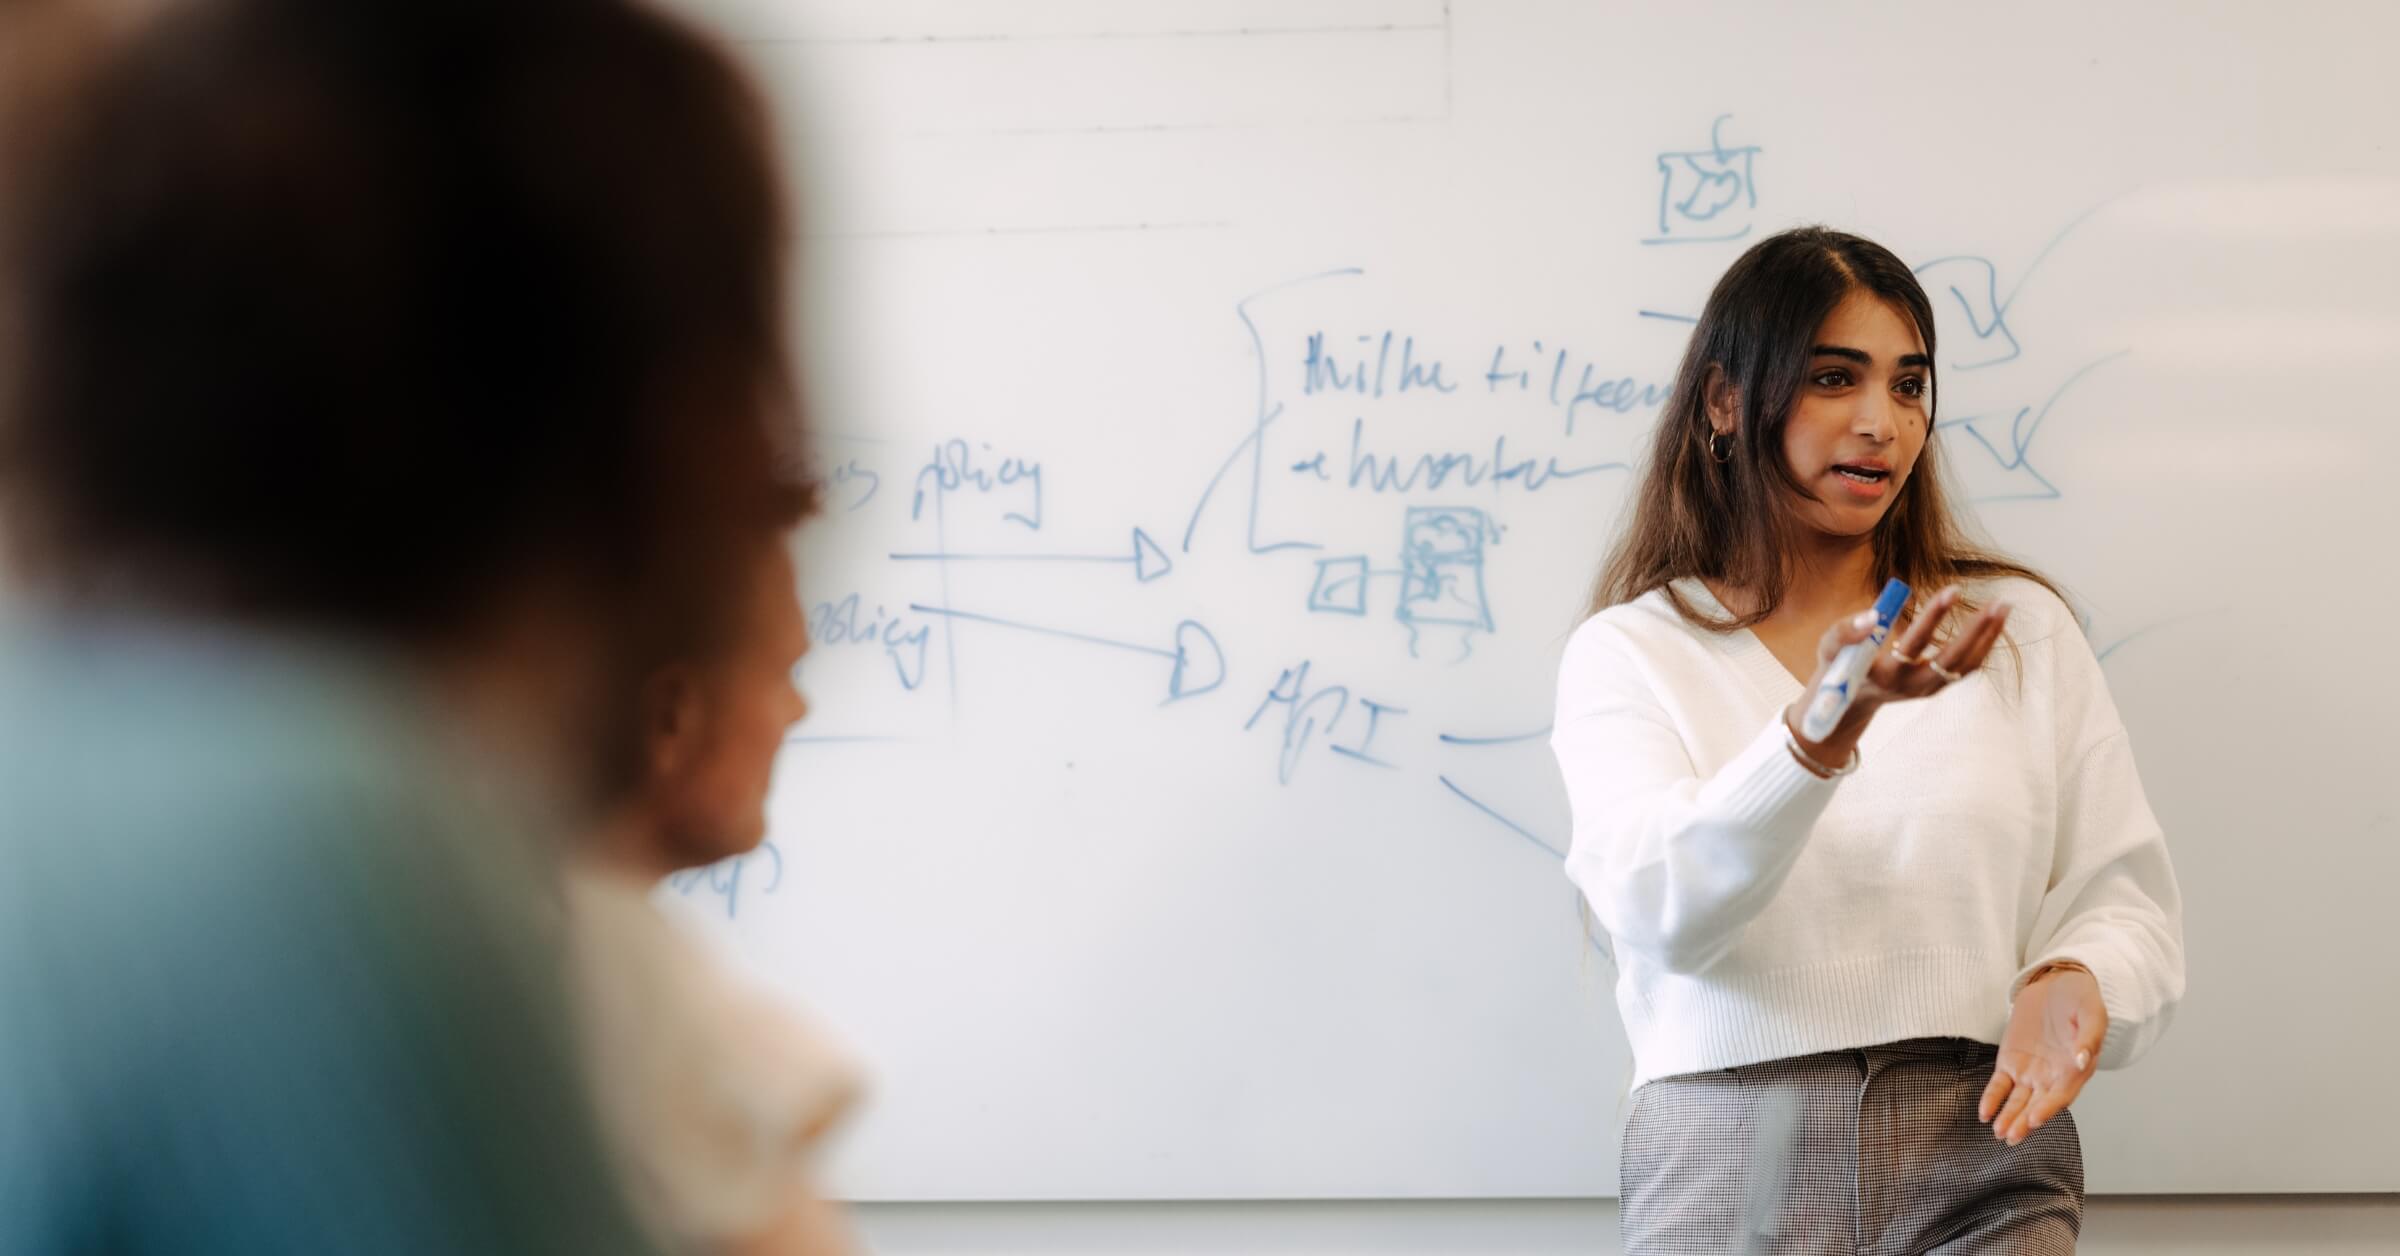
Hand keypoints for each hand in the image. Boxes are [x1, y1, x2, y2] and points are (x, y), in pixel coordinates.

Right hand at [1783, 586, 2011, 763]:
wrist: (1848, 701)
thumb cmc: (1838, 666)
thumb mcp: (1829, 648)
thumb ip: (1845, 631)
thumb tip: (1874, 614)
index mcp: (1885, 675)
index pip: (1914, 645)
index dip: (1933, 618)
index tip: (1952, 590)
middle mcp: (1911, 687)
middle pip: (1952, 660)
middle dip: (1976, 631)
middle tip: (1997, 603)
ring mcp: (1927, 690)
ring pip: (1965, 665)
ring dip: (1987, 637)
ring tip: (2003, 607)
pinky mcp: (1936, 687)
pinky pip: (1966, 667)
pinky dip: (1983, 645)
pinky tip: (1994, 623)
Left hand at [1980, 967, 2106, 1145]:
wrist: (2058, 984)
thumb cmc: (2080, 1001)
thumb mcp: (2092, 1014)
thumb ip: (2089, 1038)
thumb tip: (2081, 1059)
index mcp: (2075, 1070)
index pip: (2061, 1095)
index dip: (2048, 1109)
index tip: (2035, 1119)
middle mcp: (2053, 1076)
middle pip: (2037, 1104)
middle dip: (2024, 1122)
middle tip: (2011, 1136)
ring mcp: (2030, 1071)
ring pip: (2017, 1100)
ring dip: (2008, 1117)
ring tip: (1998, 1133)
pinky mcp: (2010, 1061)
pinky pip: (2000, 1085)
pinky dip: (1992, 1099)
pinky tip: (1984, 1113)